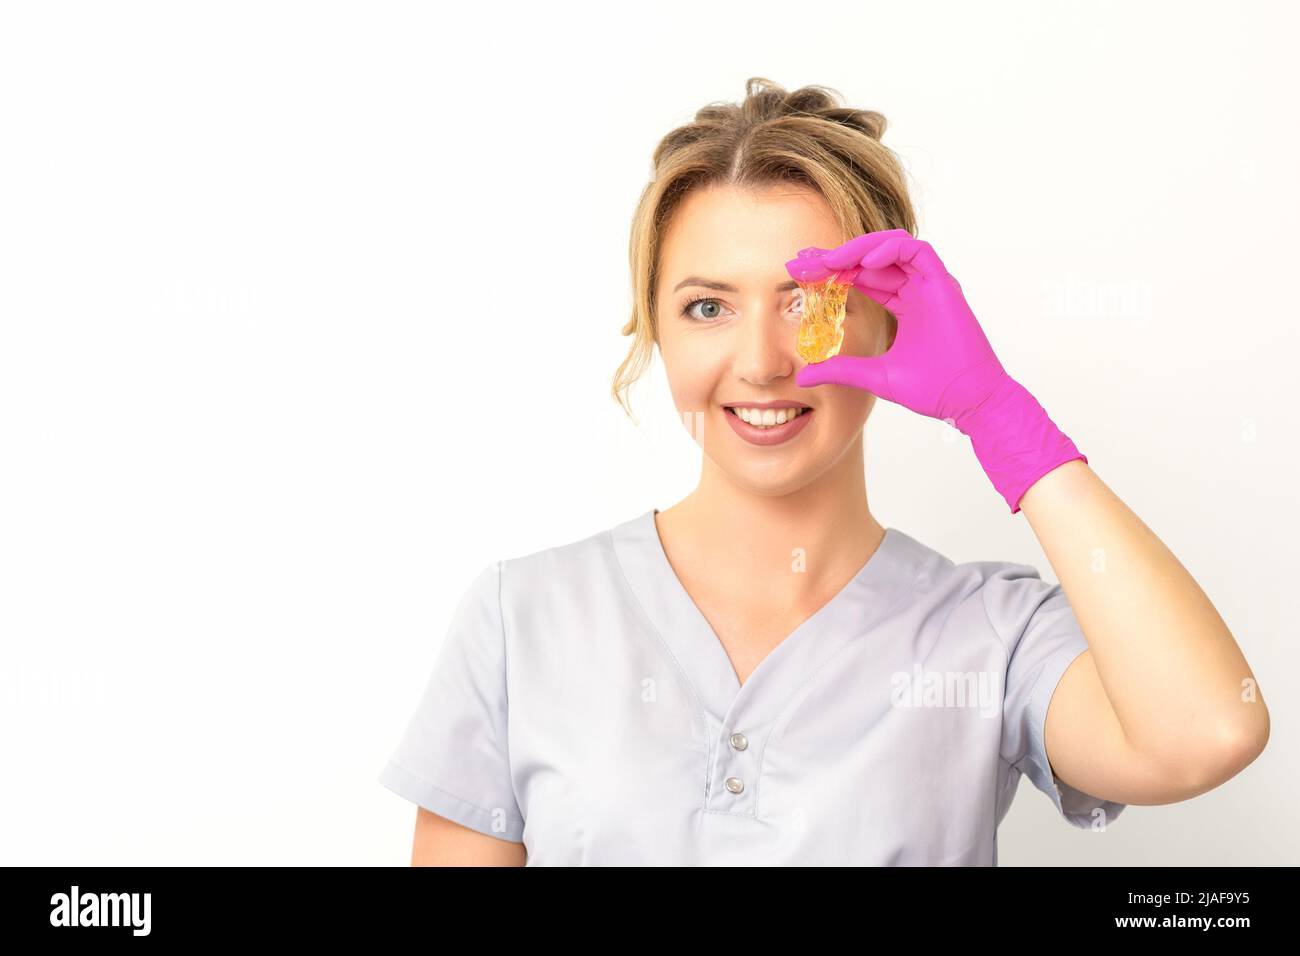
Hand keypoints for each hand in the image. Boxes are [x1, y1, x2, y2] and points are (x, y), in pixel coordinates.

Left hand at [785, 230, 1086, 513]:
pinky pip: (917, 252)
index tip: (800, 272)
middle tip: (802, 260)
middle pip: (871, 260)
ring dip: (859, 248)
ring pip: (893, 247)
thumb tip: (803, 378)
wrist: (968, 400)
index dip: (832, 272)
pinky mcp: (944, 285)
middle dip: (836, 257)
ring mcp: (931, 285)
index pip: (861, 278)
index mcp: (903, 306)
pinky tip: (864, 263)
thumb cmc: (933, 390)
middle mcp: (916, 290)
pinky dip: (891, 250)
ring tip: (830, 260)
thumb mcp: (875, 376)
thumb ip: (841, 370)